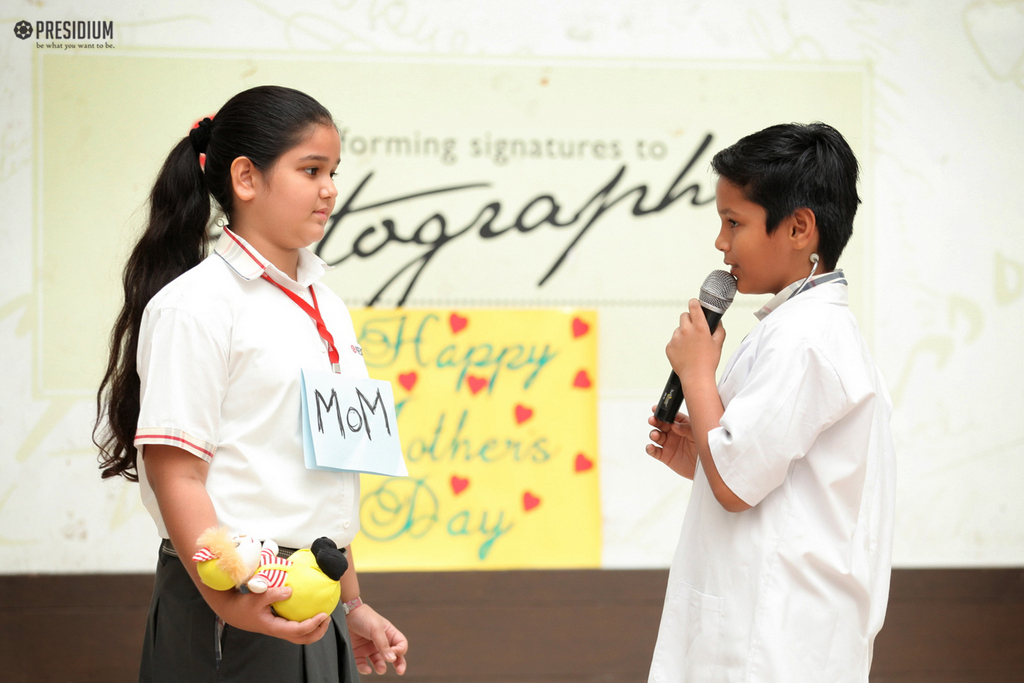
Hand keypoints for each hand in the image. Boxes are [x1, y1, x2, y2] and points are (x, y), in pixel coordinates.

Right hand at [211, 586, 330, 644]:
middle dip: (318, 631)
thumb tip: (290, 591)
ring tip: (323, 616)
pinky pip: (296, 627)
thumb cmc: (243, 605)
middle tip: (327, 618)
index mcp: (274, 627)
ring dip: (314, 628)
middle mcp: (279, 630)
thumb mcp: (257, 597)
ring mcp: (279, 628)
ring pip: (300, 635)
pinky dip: (306, 622)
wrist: (232, 611)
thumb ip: (273, 594)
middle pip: (303, 639)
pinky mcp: (279, 624)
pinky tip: (310, 609)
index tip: (323, 614)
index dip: (313, 624)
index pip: (298, 630)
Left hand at [346, 603, 408, 674]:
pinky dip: (365, 669)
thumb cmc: (363, 616)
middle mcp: (380, 642)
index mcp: (389, 633)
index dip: (400, 650)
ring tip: (381, 669)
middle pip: (393, 655)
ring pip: (379, 662)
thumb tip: (392, 659)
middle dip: (398, 664)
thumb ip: (384, 644)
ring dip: (381, 667)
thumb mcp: (376, 629)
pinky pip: (363, 664)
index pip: (400, 644)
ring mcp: (369, 648)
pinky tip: (367, 669)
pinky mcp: (358, 653)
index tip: (394, 652)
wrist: (345, 614)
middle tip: (400, 671)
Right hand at [646, 405, 697, 479]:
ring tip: (655, 435)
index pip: (671, 416)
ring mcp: (668, 444)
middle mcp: (673, 433)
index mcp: (682, 425)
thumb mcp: (697, 435)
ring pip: (656, 436)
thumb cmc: (704, 448)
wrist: (705, 467)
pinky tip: (651, 447)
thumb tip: (674, 425)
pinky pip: (654, 451)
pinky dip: (650, 449)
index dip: (663, 412)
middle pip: (661, 424)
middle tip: (653, 420)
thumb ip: (686, 429)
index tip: (656, 409)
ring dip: (653, 434)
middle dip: (655, 421)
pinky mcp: (665, 456)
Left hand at [666, 298, 725, 391]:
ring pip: (678, 329)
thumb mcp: (718, 344)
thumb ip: (719, 330)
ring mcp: (676, 338)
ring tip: (691, 346)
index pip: (693, 306)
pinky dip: (678, 345)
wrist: (696, 376)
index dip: (694, 303)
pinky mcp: (669, 346)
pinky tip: (685, 353)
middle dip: (689, 320)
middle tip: (694, 330)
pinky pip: (673, 341)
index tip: (694, 303)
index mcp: (699, 327)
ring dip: (683, 334)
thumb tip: (717, 323)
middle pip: (684, 316)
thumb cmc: (708, 361)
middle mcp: (686, 330)